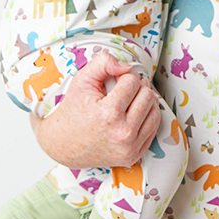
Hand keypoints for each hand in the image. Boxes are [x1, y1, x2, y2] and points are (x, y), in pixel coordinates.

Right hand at [31, 52, 160, 167]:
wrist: (63, 144)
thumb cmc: (74, 111)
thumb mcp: (82, 81)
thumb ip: (103, 63)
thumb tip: (127, 66)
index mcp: (109, 114)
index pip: (133, 82)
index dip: (125, 77)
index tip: (117, 81)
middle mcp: (122, 133)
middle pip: (147, 96)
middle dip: (138, 87)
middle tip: (125, 89)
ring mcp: (130, 147)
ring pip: (155, 112)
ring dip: (145, 101)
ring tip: (132, 99)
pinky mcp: (134, 155)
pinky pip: (153, 129)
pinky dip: (147, 117)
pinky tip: (135, 112)